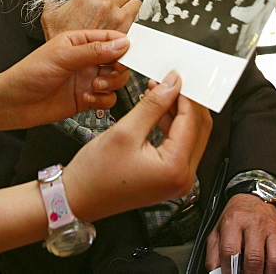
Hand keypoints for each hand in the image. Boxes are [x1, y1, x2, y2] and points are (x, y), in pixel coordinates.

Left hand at [0, 29, 131, 126]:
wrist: (13, 103)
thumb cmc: (29, 74)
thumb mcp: (62, 56)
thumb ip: (93, 50)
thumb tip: (121, 43)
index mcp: (80, 42)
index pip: (111, 38)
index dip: (124, 46)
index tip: (126, 55)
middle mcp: (86, 60)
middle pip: (118, 60)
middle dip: (118, 68)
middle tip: (109, 72)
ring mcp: (87, 80)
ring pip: (116, 80)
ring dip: (110, 84)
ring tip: (93, 86)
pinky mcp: (86, 98)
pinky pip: (107, 99)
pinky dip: (102, 100)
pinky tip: (86, 99)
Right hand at [41, 0, 140, 39]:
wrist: (64, 65)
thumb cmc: (57, 43)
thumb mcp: (50, 15)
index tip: (101, 5)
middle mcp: (104, 5)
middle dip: (118, 2)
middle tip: (111, 14)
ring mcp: (117, 18)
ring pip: (134, 4)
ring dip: (128, 11)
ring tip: (120, 21)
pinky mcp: (127, 32)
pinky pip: (138, 20)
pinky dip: (134, 24)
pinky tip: (124, 31)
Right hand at [60, 71, 212, 221]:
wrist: (77, 200)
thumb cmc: (95, 174)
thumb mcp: (125, 131)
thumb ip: (153, 105)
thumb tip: (172, 84)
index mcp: (175, 168)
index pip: (192, 121)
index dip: (185, 94)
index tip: (175, 75)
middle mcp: (182, 178)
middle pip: (198, 129)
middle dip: (186, 102)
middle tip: (170, 81)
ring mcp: (177, 180)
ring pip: (190, 136)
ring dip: (178, 111)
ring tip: (159, 91)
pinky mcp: (169, 178)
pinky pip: (179, 146)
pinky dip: (171, 125)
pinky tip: (157, 110)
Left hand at [206, 195, 275, 273]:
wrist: (254, 199)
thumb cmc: (236, 216)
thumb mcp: (218, 230)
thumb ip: (214, 253)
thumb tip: (215, 272)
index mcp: (234, 220)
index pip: (230, 251)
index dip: (229, 270)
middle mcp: (255, 222)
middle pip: (254, 258)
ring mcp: (272, 227)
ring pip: (274, 260)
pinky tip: (269, 270)